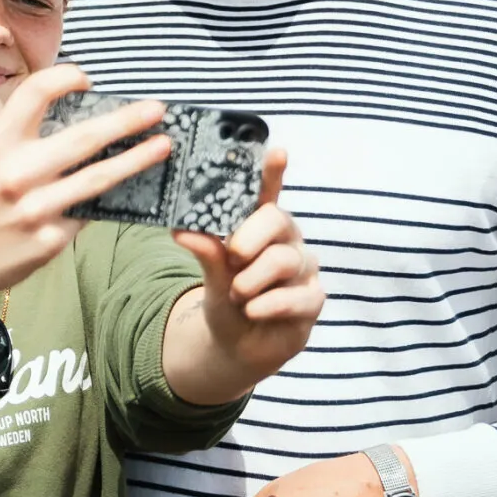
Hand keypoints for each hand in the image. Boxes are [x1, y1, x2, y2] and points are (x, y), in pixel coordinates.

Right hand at [0, 64, 171, 300]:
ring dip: (136, 160)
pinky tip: (129, 188)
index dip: (67, 77)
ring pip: (98, 179)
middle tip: (158, 108)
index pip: (37, 92)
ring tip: (163, 146)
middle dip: (127, 121)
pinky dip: (107, 198)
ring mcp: (33, 210)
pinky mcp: (47, 242)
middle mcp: (15, 173)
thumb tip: (75, 114)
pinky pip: (86, 213)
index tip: (87, 78)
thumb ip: (19, 134)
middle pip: (84, 137)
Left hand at [173, 149, 323, 384]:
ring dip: (253, 280)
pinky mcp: (313, 300)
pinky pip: (299, 296)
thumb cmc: (228, 300)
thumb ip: (207, 254)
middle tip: (233, 256)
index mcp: (260, 228)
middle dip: (251, 237)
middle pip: (278, 220)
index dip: (272, 173)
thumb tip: (183, 231)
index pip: (267, 194)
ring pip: (285, 260)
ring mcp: (303, 270)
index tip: (276, 151)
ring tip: (238, 295)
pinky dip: (270, 305)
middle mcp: (286, 242)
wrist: (238, 346)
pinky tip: (254, 311)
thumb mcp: (212, 277)